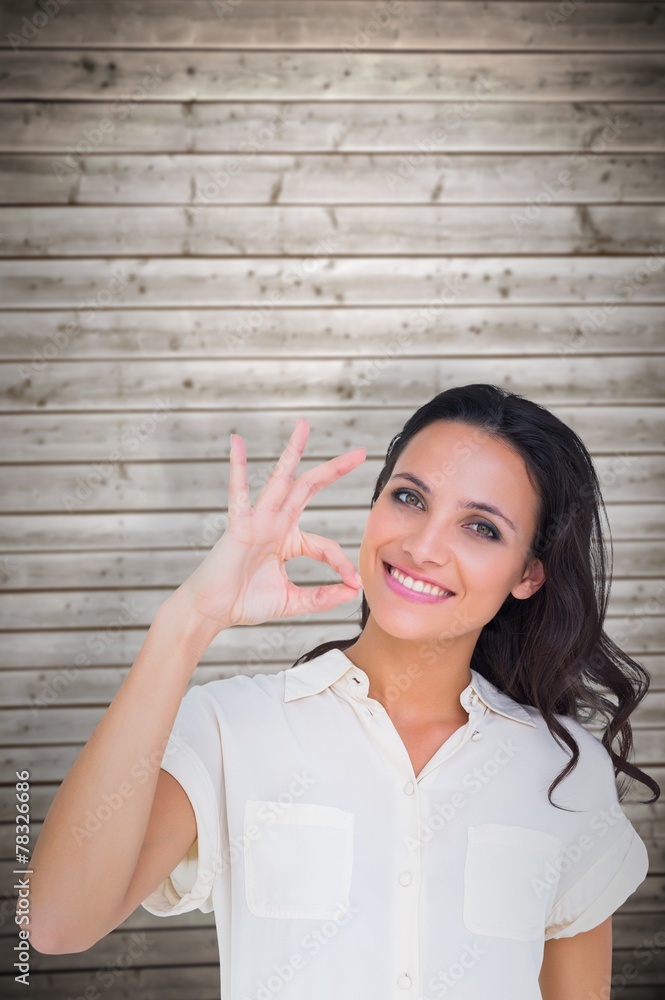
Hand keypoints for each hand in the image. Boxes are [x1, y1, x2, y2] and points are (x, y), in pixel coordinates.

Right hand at [174, 417, 365, 630]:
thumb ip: (321, 598)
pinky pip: (239, 492)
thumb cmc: (246, 603)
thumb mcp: (292, 602)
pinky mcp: (239, 525)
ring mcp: (258, 520)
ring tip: (304, 425)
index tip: (352, 581)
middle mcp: (276, 524)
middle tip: (360, 452)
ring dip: (293, 451)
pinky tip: (236, 441)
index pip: (325, 545)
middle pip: (309, 488)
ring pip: (281, 479)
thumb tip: (352, 591)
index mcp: (289, 540)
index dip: (341, 563)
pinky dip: (237, 466)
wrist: (213, 611)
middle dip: (334, 469)